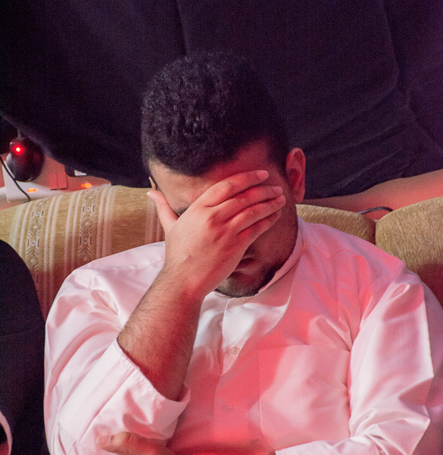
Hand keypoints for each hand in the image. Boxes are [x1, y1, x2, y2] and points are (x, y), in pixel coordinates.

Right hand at [148, 170, 284, 297]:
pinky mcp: (236, 246)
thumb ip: (164, 207)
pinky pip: (257, 228)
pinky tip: (276, 215)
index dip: (246, 178)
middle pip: (243, 196)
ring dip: (270, 202)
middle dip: (262, 188)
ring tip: (280, 198)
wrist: (184, 280)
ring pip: (253, 210)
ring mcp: (225, 231)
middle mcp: (213, 217)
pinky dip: (268, 220)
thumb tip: (151, 194)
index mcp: (198, 209)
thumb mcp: (170, 227)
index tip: (259, 174)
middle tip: (275, 185)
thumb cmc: (177, 255)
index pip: (226, 185)